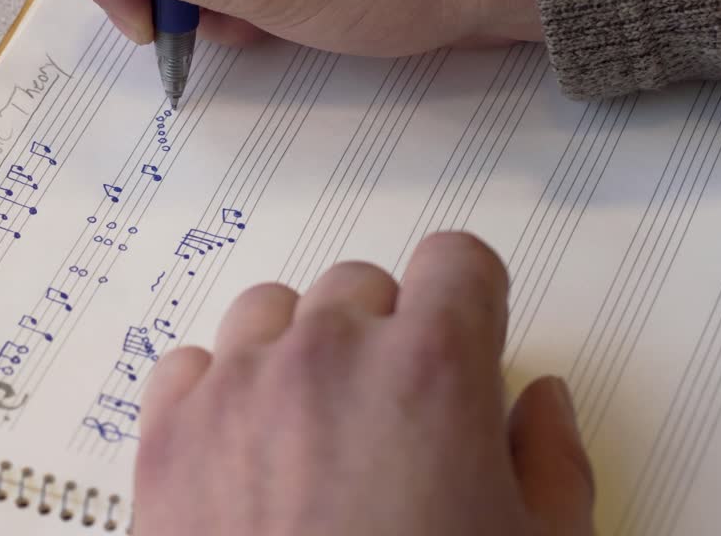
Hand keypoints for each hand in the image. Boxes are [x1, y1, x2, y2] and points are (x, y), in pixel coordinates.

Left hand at [135, 233, 593, 534]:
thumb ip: (553, 461)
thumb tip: (541, 401)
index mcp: (431, 371)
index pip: (457, 260)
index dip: (471, 298)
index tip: (469, 331)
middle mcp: (327, 357)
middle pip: (361, 286)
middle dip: (386, 335)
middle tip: (396, 414)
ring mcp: (236, 390)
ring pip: (271, 312)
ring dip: (298, 351)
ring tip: (316, 431)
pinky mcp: (166, 436)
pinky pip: (192, 365)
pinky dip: (218, 392)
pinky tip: (245, 451)